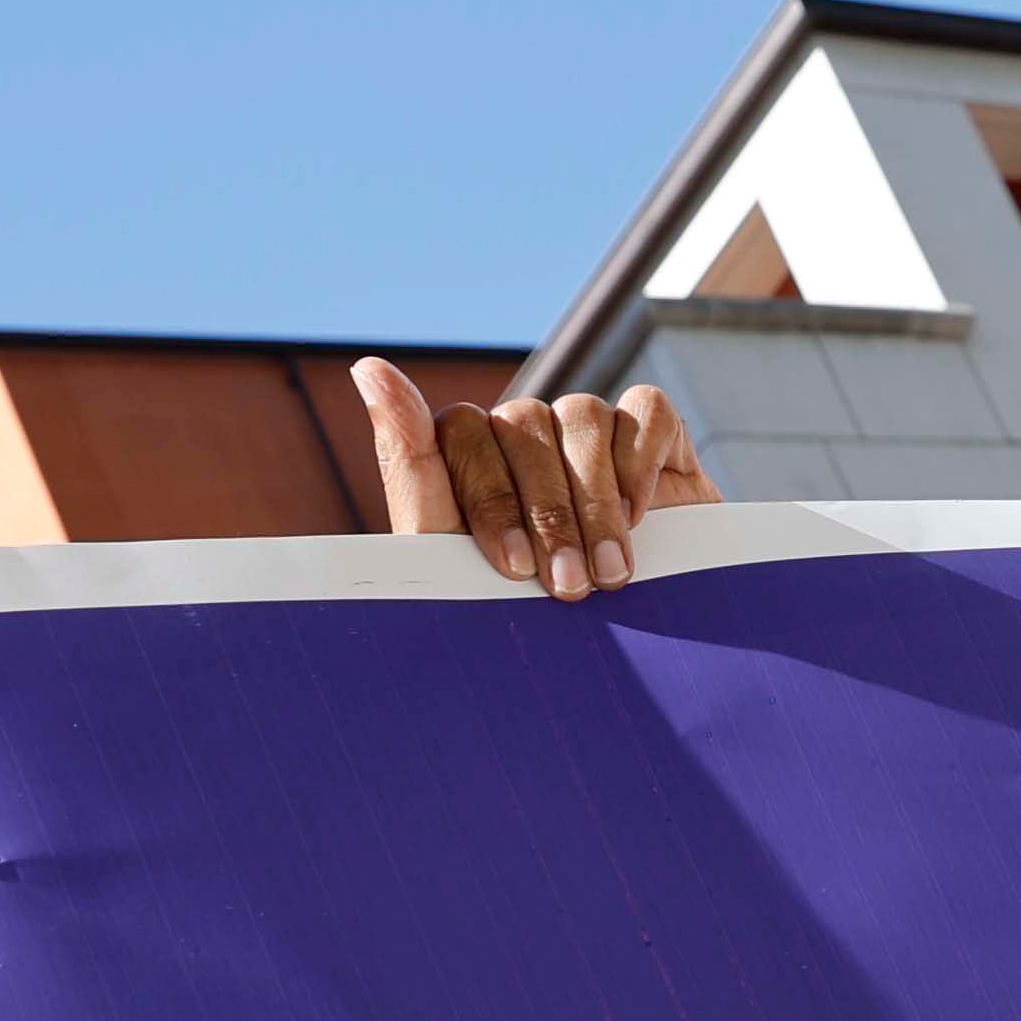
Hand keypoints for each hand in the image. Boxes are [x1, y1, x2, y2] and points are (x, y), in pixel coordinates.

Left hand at [354, 359, 715, 600]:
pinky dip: (641, 462)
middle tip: (568, 587)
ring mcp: (589, 433)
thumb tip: (368, 367)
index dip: (488, 494)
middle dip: (547, 513)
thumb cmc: (529, 616)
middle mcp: (525, 437)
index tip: (512, 566)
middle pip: (523, 422)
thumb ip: (412, 466)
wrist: (619, 653)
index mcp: (468, 460)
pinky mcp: (653, 436)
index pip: (461, 430)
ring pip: (582, 415)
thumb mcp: (456, 560)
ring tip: (609, 572)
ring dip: (595, 501)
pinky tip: (641, 518)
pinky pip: (646, 411)